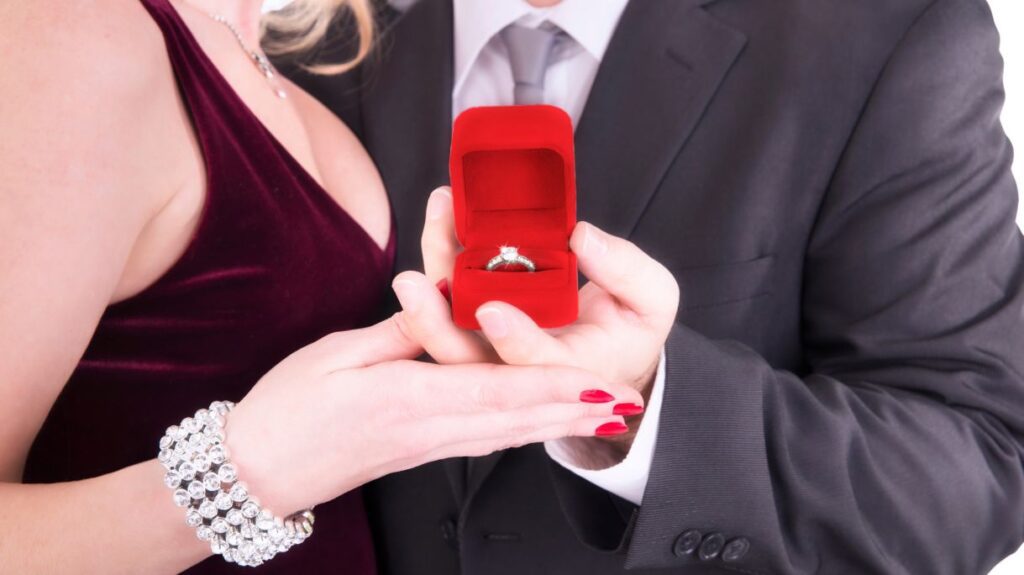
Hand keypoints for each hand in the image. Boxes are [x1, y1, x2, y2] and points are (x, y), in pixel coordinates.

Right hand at [222, 316, 641, 515]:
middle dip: (576, 410)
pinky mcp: (425, 452)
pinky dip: (527, 432)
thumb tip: (440, 304)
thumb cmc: (289, 410)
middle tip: (626, 401)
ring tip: (605, 414)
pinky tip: (546, 424)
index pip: (498, 390)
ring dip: (561, 424)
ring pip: (511, 435)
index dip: (554, 387)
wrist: (261, 471)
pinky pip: (488, 441)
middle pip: (519, 420)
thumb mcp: (338, 354)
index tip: (598, 382)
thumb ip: (399, 332)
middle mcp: (431, 430)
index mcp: (409, 398)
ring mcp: (430, 447)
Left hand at [392, 187, 679, 454]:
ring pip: (444, 326)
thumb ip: (627, 272)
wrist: (606, 352)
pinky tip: (443, 213)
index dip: (513, 339)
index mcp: (567, 372)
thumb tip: (582, 237)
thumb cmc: (630, 328)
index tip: (492, 307)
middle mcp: (516, 369)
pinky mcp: (472, 325)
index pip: (533, 365)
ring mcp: (488, 349)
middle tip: (411, 279)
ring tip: (439, 211)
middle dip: (433, 320)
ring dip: (434, 270)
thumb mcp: (653, 300)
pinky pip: (447, 297)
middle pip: (465, 357)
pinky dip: (441, 255)